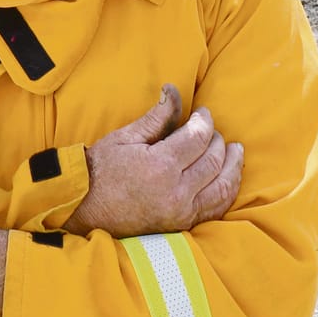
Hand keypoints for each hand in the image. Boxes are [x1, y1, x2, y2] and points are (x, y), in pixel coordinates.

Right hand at [64, 84, 243, 238]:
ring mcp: (181, 212)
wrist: (83, 211)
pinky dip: (228, 192)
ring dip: (232, 166)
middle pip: (213, 160)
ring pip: (222, 186)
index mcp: (160, 166)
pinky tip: (229, 178)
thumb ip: (155, 117)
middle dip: (217, 140)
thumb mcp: (124, 138)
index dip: (204, 121)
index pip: (198, 137)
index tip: (202, 113)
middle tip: (211, 130)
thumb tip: (173, 91)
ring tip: (235, 150)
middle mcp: (175, 192)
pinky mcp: (182, 225)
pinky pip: (216, 209)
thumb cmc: (99, 172)